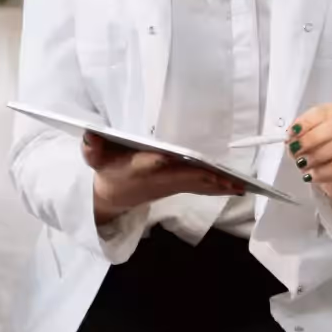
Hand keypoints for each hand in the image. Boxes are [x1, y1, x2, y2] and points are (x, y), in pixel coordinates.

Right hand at [82, 133, 242, 224]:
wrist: (112, 197)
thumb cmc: (108, 169)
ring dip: (219, 186)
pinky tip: (238, 188)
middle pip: (186, 178)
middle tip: (230, 179)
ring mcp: (171, 185)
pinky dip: (219, 188)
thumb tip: (90, 134)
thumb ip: (92, 147)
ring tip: (242, 185)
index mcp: (140, 167)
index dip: (165, 163)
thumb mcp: (95, 158)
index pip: (154, 164)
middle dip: (207, 178)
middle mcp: (160, 179)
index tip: (177, 160)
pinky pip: (202, 188)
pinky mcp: (179, 187)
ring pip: (198, 185)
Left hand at [289, 102, 331, 204]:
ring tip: (303, 165)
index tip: (291, 134)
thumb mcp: (307, 142)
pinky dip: (324, 171)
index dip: (305, 123)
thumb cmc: (323, 153)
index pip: (322, 111)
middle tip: (296, 151)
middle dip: (311, 139)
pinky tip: (312, 175)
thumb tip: (291, 139)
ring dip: (318, 155)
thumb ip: (299, 137)